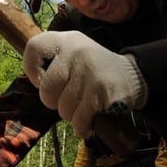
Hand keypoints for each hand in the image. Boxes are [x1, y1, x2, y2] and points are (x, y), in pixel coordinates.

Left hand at [23, 31, 146, 138]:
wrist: (134, 77)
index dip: (32, 70)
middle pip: (46, 89)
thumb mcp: (73, 55)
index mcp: (65, 40)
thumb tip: (37, 85)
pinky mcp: (101, 90)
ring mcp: (89, 69)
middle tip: (69, 99)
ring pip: (63, 108)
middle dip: (54, 102)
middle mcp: (76, 51)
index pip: (33, 48)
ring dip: (71, 115)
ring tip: (83, 108)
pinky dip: (82, 127)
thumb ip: (52, 65)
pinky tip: (88, 123)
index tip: (43, 80)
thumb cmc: (94, 71)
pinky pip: (80, 119)